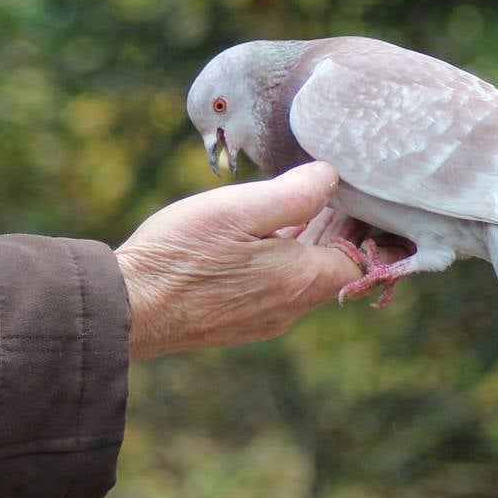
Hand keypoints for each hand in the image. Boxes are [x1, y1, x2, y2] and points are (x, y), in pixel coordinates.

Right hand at [115, 162, 396, 359]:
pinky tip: (263, 237)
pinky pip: (273, 288)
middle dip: (340, 231)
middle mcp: (287, 307)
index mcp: (299, 280)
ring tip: (305, 206)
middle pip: (332, 268)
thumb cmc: (180, 255)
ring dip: (308, 244)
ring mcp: (259, 319)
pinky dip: (281, 259)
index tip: (369, 198)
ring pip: (301, 278)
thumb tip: (331, 176)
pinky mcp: (233, 322)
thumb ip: (293, 193)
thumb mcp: (240, 209)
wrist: (126, 308)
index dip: (370, 229)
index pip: (361, 259)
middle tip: (342, 192)